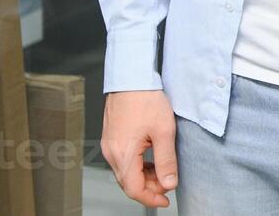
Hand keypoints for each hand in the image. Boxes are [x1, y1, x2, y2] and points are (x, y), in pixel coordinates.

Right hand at [101, 90, 177, 207]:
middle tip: (168, 186)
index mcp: (122, 154)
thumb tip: (169, 183)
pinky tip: (151, 161)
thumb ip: (166, 160)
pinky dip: (137, 165)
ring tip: (163, 173)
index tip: (165, 200)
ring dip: (143, 176)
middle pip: (128, 182)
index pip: (134, 189)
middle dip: (149, 188)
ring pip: (125, 172)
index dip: (150, 198)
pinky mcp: (112, 137)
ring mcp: (109, 145)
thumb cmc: (145, 99)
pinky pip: (123, 160)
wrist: (131, 78)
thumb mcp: (164, 131)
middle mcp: (111, 152)